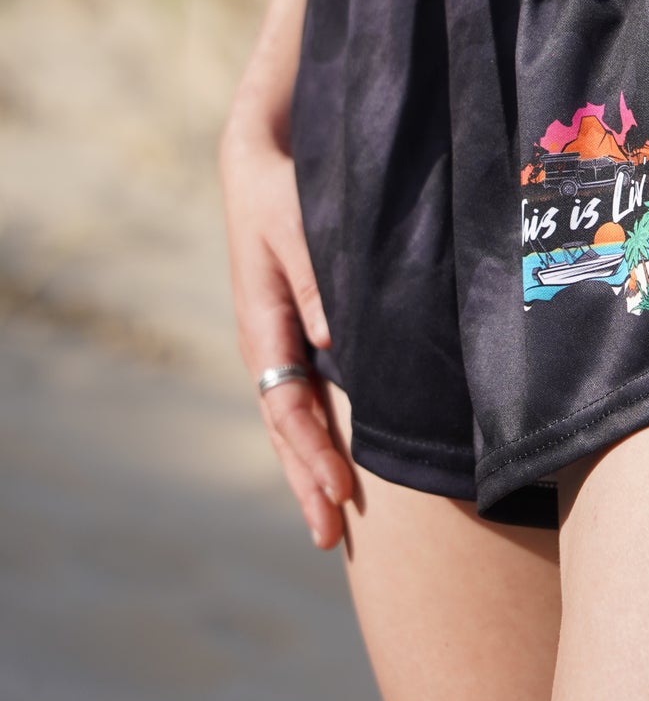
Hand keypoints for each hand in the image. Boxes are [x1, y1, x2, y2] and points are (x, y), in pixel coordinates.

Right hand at [218, 115, 353, 549]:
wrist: (258, 163)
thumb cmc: (283, 191)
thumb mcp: (299, 224)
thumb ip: (316, 277)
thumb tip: (330, 342)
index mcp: (262, 324)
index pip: (288, 405)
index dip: (313, 453)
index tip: (337, 493)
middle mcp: (265, 342)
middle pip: (285, 426)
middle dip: (306, 480)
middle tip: (328, 536)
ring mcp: (277, 340)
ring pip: (293, 417)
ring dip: (310, 466)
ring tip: (330, 521)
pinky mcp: (294, 330)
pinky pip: (304, 393)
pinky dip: (317, 433)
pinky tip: (335, 460)